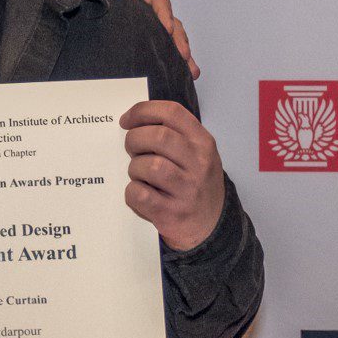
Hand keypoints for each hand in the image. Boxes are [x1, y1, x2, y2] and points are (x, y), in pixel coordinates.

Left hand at [83, 0, 198, 80]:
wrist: (70, 1)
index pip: (156, 0)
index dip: (165, 13)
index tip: (168, 29)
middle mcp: (143, 8)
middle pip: (170, 22)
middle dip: (179, 39)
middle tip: (184, 56)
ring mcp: (144, 24)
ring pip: (170, 38)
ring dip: (182, 54)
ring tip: (191, 72)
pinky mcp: (141, 39)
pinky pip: (161, 48)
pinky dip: (172, 62)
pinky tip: (182, 75)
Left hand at [119, 100, 224, 252]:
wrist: (211, 226)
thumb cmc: (195, 184)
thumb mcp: (197, 154)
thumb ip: (173, 134)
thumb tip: (133, 121)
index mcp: (203, 143)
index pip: (171, 113)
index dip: (143, 111)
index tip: (127, 120)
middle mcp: (199, 164)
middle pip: (157, 136)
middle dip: (134, 140)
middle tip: (132, 150)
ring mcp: (187, 190)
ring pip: (148, 166)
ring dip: (135, 168)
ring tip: (140, 175)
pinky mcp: (171, 213)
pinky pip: (139, 194)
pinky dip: (132, 192)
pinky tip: (141, 194)